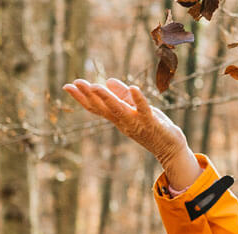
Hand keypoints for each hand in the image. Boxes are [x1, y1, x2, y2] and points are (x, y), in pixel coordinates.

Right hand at [62, 78, 199, 188]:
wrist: (170, 150)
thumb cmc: (153, 128)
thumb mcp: (135, 109)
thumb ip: (123, 95)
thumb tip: (108, 81)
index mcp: (118, 118)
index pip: (96, 107)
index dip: (82, 98)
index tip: (67, 86)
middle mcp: (124, 121)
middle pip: (102, 108)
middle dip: (88, 96)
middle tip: (74, 83)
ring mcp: (137, 123)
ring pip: (118, 109)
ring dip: (107, 98)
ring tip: (95, 86)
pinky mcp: (152, 122)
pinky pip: (144, 110)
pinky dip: (139, 100)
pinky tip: (134, 88)